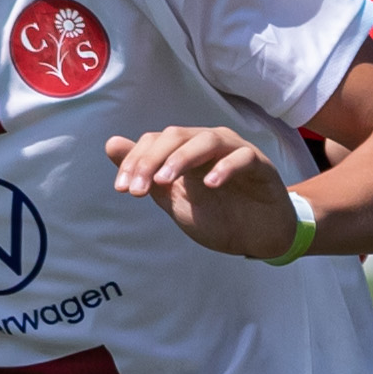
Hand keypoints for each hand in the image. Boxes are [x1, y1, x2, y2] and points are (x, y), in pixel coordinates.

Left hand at [108, 125, 297, 259]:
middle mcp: (210, 144)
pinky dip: (225, 167)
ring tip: (165, 181)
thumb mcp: (175, 200)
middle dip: (151, 161)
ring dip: (181, 158)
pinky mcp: (261, 166)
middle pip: (176, 136)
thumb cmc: (219, 216)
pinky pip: (243, 157)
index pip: (155, 141)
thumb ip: (147, 175)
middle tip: (137, 190)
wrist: (257, 238)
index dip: (135, 161)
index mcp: (187, 150)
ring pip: (207, 139)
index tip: (123, 189)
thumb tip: (111, 143)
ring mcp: (236, 151)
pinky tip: (210, 184)